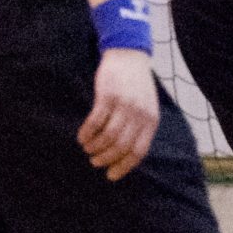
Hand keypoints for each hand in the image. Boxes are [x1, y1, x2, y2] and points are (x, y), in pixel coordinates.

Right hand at [79, 47, 160, 180]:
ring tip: (87, 149)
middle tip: (95, 162)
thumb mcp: (146, 107)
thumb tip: (126, 156)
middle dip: (106, 159)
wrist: (129, 56)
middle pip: (121, 147)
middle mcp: (139, 114)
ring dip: (95, 147)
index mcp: (151, 121)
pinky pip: (95, 121)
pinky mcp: (107, 96)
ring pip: (107, 136)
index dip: (123, 166)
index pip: (138, 152)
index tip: (110, 175)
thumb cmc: (136, 86)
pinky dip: (87, 133)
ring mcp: (124, 105)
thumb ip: (140, 128)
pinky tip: (82, 138)